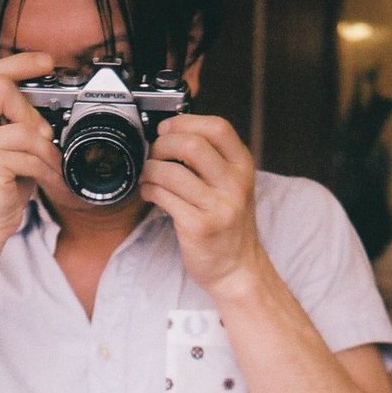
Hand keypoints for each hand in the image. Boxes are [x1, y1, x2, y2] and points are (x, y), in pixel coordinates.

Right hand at [0, 52, 62, 252]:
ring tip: (51, 164)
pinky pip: (26, 156)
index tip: (46, 61)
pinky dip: (45, 168)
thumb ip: (18, 126)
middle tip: (43, 134)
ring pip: (22, 129)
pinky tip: (48, 178)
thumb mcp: (9, 152)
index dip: (19, 63)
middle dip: (31, 110)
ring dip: (46, 149)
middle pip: (0, 87)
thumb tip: (47, 107)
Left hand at [139, 115, 263, 293]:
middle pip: (192, 145)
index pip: (217, 128)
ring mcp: (218, 207)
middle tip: (153, 154)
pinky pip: (165, 197)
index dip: (186, 122)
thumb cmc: (229, 226)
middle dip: (163, 145)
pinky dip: (150, 190)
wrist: (237, 269)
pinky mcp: (199, 227)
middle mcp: (234, 185)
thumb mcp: (233, 187)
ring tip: (148, 176)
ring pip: (172, 172)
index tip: (167, 129)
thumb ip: (214, 161)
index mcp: (243, 167)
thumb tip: (173, 135)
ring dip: (151, 170)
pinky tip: (150, 193)